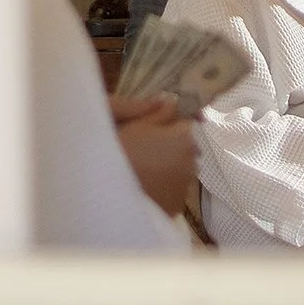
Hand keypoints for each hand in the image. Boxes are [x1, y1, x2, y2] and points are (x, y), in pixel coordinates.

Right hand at [109, 91, 198, 218]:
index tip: (154, 130)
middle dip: (172, 145)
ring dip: (170, 165)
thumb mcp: (137, 124)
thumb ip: (160, 111)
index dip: (171, 124)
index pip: (187, 123)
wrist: (110, 194)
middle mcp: (193, 160)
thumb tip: (173, 101)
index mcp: (185, 137)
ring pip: (182, 167)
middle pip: (186, 146)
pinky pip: (175, 188)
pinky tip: (147, 185)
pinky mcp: (178, 204)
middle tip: (146, 149)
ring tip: (145, 169)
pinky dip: (166, 185)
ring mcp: (186, 184)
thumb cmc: (123, 152)